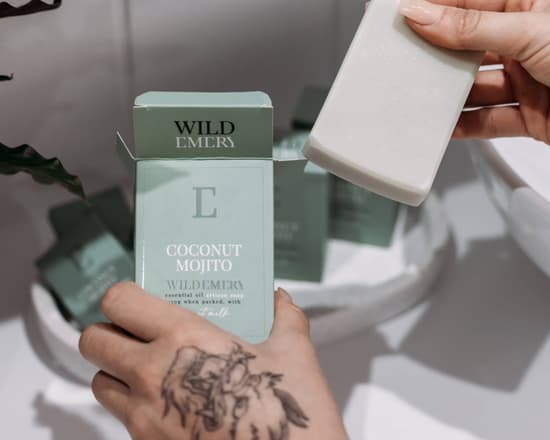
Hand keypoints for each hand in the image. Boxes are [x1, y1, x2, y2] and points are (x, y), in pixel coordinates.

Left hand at [79, 282, 347, 439]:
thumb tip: (281, 300)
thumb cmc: (285, 412)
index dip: (123, 295)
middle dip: (109, 331)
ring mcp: (146, 417)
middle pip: (93, 342)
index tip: (140, 296)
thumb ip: (285, 317)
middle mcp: (153, 375)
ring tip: (149, 365)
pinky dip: (133, 403)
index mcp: (184, 337)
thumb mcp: (294, 353)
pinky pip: (122, 417)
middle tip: (138, 329)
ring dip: (114, 370)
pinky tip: (172, 399)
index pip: (120, 301)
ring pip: (99, 382)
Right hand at [394, 0, 549, 153]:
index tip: (392, 8)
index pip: (465, 0)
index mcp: (528, 8)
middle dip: (429, 49)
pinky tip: (441, 125)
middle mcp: (524, 43)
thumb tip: (423, 14)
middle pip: (463, 44)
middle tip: (395, 53)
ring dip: (444, 90)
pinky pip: (485, 120)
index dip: (427, 3)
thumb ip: (474, 28)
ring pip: (470, 85)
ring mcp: (524, 81)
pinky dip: (462, 125)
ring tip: (413, 92)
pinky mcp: (528, 117)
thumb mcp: (534, 31)